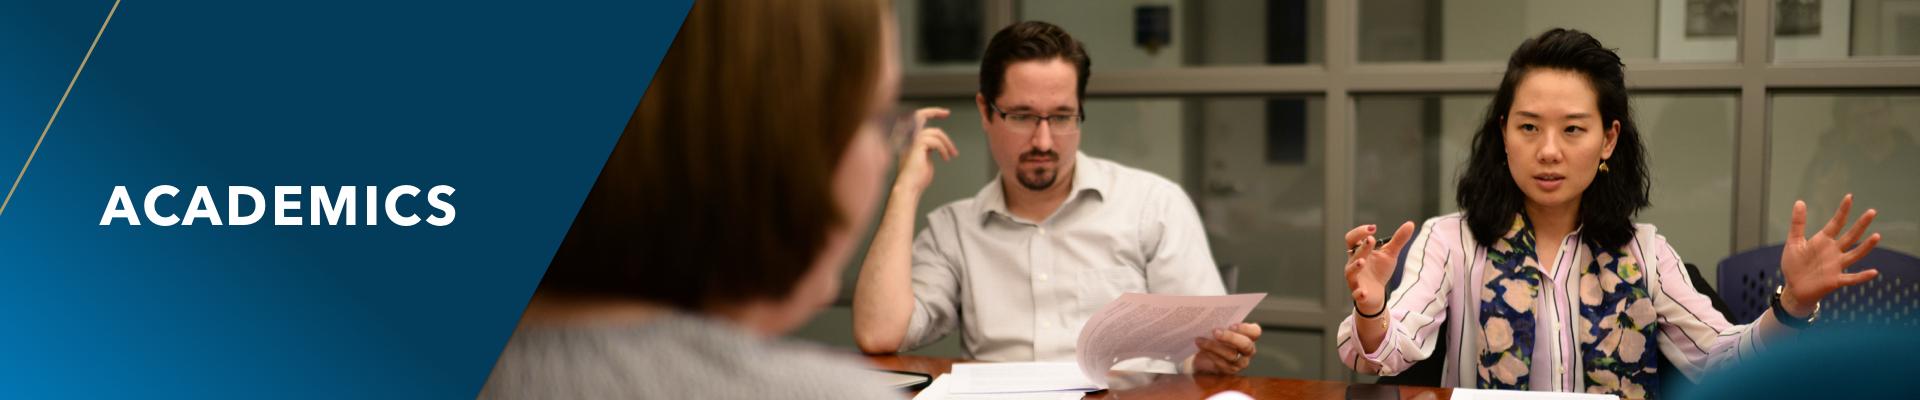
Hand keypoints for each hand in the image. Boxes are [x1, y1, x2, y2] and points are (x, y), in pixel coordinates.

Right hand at [892, 107, 957, 195]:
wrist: (910, 188)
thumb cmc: (916, 179)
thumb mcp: (925, 159)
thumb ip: (928, 149)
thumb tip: (938, 144)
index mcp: (909, 140)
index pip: (917, 120)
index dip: (930, 112)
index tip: (943, 113)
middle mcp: (908, 138)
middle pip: (921, 115)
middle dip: (935, 111)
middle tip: (947, 113)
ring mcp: (911, 141)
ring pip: (935, 132)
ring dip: (947, 143)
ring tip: (952, 154)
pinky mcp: (917, 146)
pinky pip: (936, 142)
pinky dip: (944, 149)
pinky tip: (946, 158)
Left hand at [1193, 323, 1261, 374]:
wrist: (1204, 355)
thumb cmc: (1215, 337)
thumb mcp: (1221, 328)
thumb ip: (1222, 323)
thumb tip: (1211, 316)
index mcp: (1250, 336)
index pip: (1255, 332)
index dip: (1245, 328)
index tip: (1231, 325)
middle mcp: (1248, 350)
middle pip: (1245, 344)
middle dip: (1230, 337)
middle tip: (1215, 332)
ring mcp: (1240, 362)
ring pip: (1231, 355)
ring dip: (1214, 346)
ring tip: (1200, 340)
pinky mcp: (1230, 370)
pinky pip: (1222, 363)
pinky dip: (1210, 354)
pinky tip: (1201, 348)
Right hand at [1343, 222, 1415, 317]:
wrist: (1376, 294)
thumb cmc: (1380, 271)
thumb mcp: (1390, 254)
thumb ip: (1398, 239)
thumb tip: (1410, 224)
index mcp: (1358, 252)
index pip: (1352, 238)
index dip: (1360, 232)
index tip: (1373, 228)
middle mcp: (1353, 264)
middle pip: (1354, 253)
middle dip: (1362, 247)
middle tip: (1371, 239)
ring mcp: (1354, 279)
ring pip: (1350, 272)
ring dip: (1355, 266)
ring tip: (1362, 262)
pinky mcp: (1359, 293)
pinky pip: (1356, 294)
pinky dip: (1359, 293)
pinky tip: (1363, 292)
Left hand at [1780, 194, 1880, 316]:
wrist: (1794, 288)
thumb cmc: (1794, 265)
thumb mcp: (1794, 242)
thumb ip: (1798, 224)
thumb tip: (1800, 201)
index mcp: (1823, 240)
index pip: (1836, 223)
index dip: (1843, 211)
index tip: (1850, 197)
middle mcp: (1833, 251)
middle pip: (1850, 235)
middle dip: (1861, 224)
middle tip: (1872, 211)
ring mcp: (1836, 265)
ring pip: (1855, 254)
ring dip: (1866, 246)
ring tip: (1877, 236)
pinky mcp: (1835, 280)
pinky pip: (1851, 278)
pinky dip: (1862, 276)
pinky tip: (1874, 271)